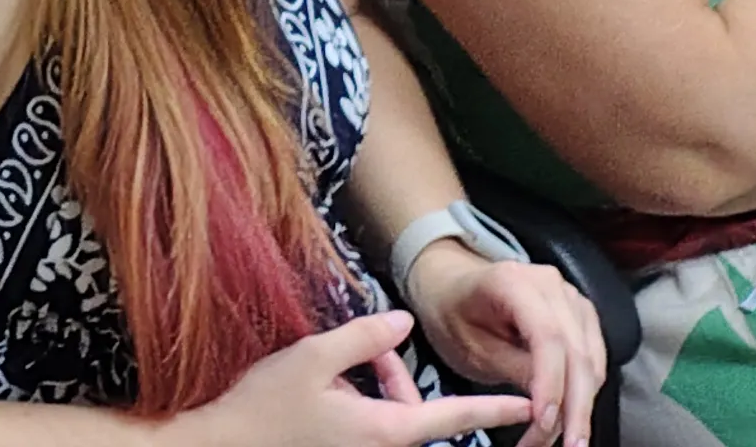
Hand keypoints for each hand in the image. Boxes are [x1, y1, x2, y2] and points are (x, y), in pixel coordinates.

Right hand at [175, 311, 528, 446]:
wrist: (228, 446)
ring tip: (337, 369)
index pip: (452, 415)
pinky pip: (374, 428)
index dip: (493, 408)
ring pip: (394, 417)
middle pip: (417, 410)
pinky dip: (363, 402)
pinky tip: (330, 388)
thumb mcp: (313, 358)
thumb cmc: (267, 408)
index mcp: (385, 429)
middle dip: (397, 374)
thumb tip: (402, 321)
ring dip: (378, 387)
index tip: (528, 406)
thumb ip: (365, 337)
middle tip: (365, 351)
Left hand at [402, 247, 604, 446]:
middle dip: (574, 407)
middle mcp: (551, 285)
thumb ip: (511, 368)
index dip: (551, 384)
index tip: (544, 422)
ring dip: (582, 405)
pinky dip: (585, 391)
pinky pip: (594, 359)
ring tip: (565, 439)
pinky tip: (569, 416)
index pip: (548, 337)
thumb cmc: (454, 312)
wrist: (453, 284)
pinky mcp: (581, 316)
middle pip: (578, 352)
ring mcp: (571, 298)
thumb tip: (548, 406)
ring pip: (592, 361)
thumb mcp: (470, 344)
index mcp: (513, 282)